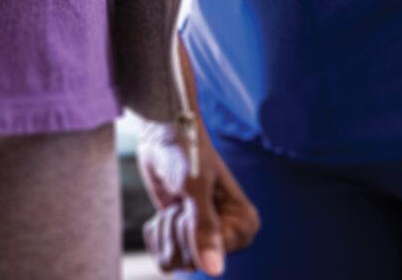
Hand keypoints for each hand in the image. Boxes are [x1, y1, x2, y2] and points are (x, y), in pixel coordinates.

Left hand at [137, 118, 259, 274]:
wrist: (164, 134)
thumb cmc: (187, 151)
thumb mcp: (195, 188)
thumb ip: (204, 230)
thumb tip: (214, 270)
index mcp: (245, 226)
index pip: (213, 258)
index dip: (192, 232)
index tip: (194, 203)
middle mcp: (228, 238)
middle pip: (192, 264)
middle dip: (177, 231)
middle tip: (183, 200)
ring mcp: (204, 239)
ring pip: (175, 264)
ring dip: (166, 230)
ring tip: (177, 203)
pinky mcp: (182, 237)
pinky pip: (162, 258)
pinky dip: (156, 233)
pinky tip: (166, 210)